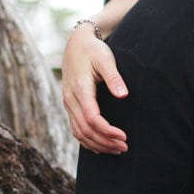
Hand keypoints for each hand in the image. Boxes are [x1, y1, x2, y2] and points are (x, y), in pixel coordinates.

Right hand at [62, 21, 129, 152]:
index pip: (91, 118)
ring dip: (98, 144)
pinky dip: (88, 141)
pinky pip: (76, 129)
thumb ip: (114, 77)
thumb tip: (124, 95)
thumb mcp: (106, 59)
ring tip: (117, 149)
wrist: (76, 44)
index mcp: (79, 89)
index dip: (107, 131)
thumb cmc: (93, 50)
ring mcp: (68, 104)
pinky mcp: (70, 106)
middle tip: (125, 147)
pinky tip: (102, 147)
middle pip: (85, 130)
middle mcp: (70, 99)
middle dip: (105, 142)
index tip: (124, 136)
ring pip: (79, 133)